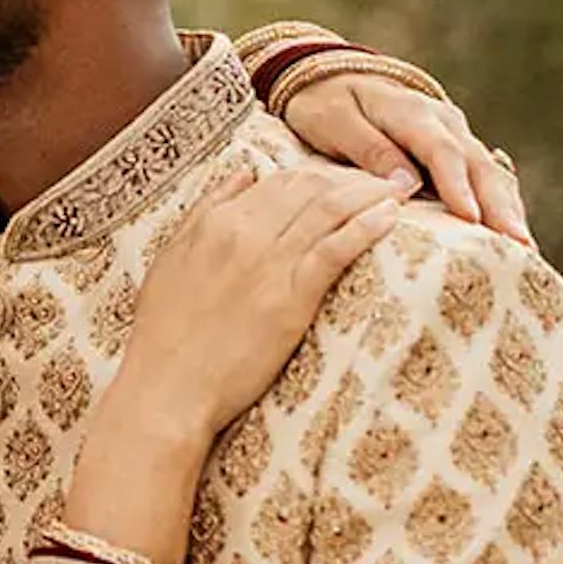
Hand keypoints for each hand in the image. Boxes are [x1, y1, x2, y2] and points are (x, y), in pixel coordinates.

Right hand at [118, 159, 404, 434]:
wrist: (168, 389)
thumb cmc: (164, 334)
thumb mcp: (171, 259)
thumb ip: (205, 210)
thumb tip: (243, 173)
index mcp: (215, 222)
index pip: (280, 181)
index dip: (319, 176)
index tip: (345, 181)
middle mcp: (243, 233)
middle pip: (310, 187)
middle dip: (351, 178)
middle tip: (383, 179)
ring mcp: (268, 264)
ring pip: (328, 210)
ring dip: (368, 194)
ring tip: (398, 191)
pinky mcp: (290, 298)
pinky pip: (336, 249)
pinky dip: (366, 227)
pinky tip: (389, 218)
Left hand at [278, 70, 530, 243]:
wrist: (330, 78)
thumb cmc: (326, 104)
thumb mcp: (335, 121)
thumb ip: (369, 149)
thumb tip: (406, 184)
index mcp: (411, 111)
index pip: (441, 150)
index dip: (457, 184)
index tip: (470, 218)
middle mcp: (443, 121)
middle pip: (478, 164)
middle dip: (499, 205)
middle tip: (517, 242)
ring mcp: (456, 134)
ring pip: (490, 172)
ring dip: (509, 209)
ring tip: (526, 248)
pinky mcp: (457, 150)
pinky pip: (486, 177)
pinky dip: (502, 204)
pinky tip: (514, 235)